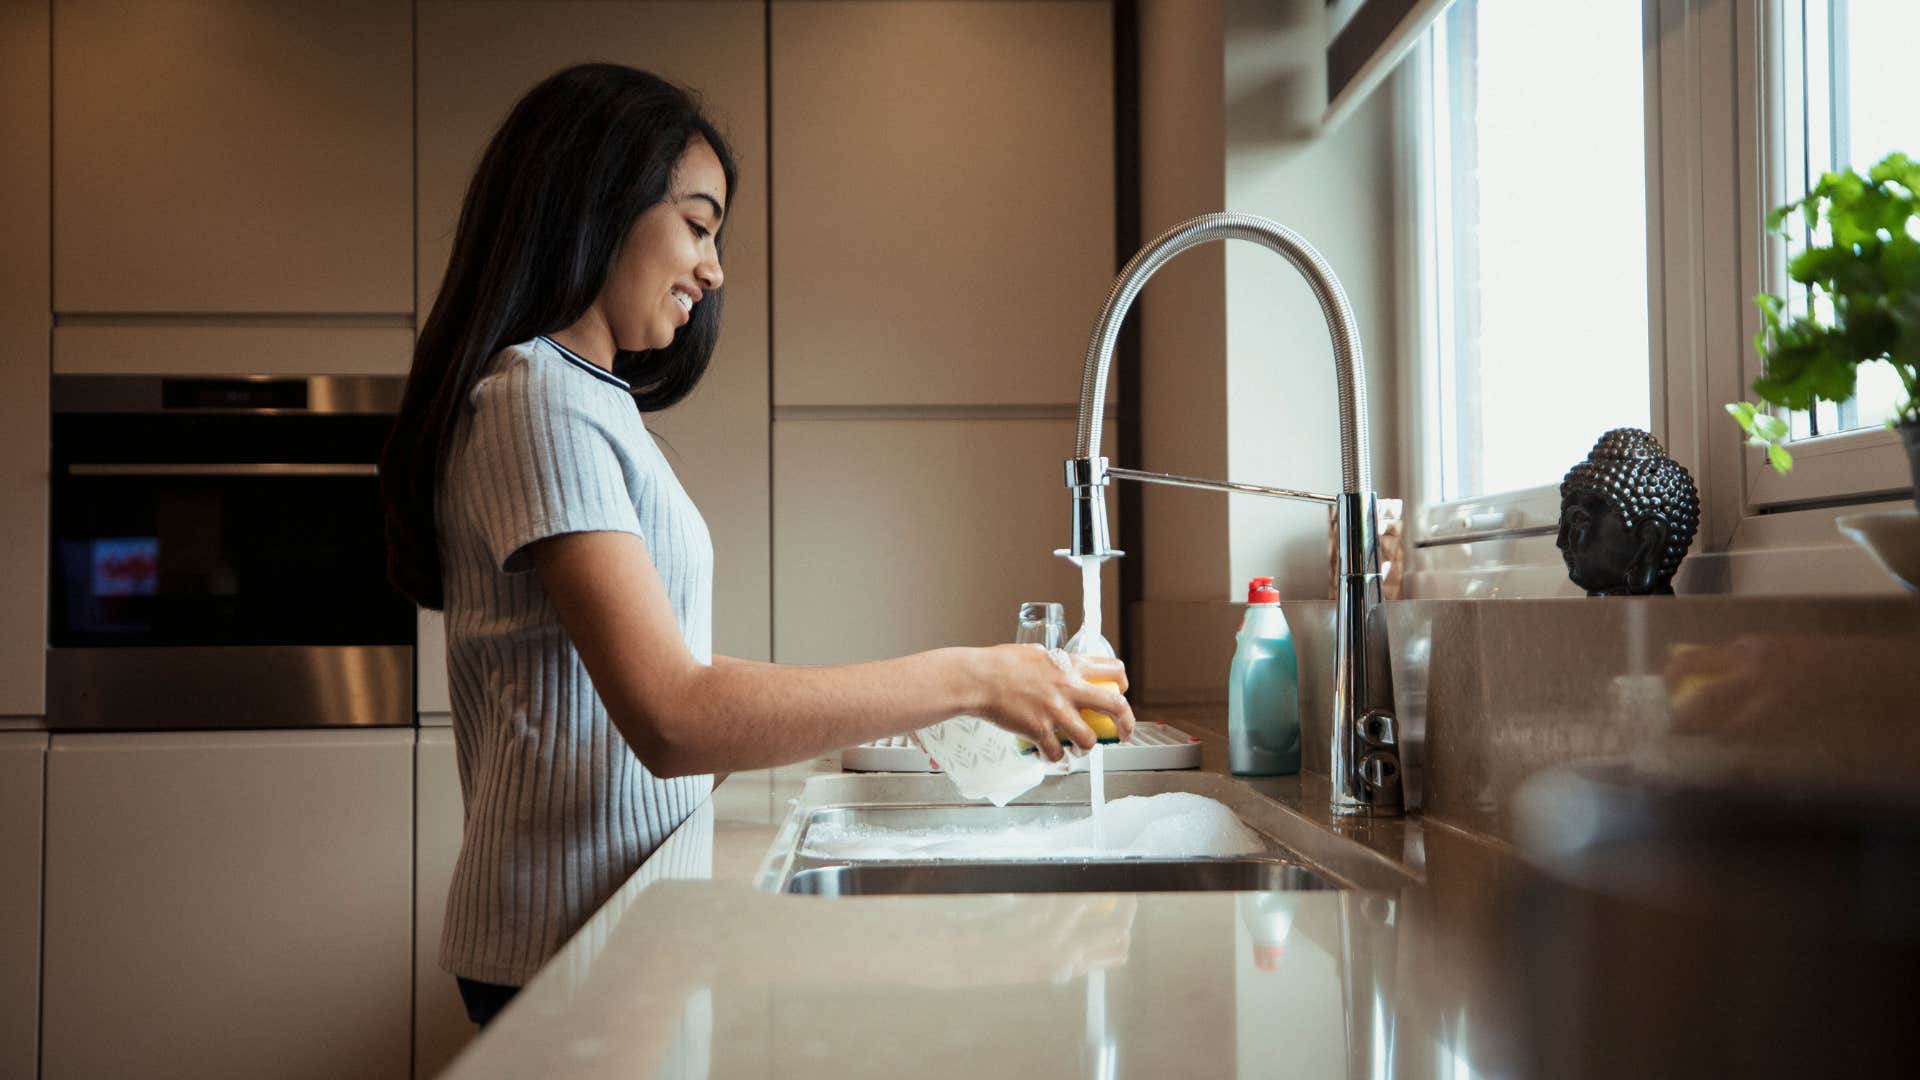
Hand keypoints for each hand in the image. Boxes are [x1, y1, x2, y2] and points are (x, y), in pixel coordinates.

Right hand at [968, 644, 1134, 760]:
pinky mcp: (1039, 731)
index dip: (1122, 683)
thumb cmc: (999, 663)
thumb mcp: (1036, 653)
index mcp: (1070, 666)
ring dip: (1086, 748)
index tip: (1122, 693)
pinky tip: (1047, 754)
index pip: (1112, 669)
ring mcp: (1055, 711)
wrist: (978, 679)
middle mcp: (1069, 688)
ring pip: (1089, 740)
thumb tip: (1060, 667)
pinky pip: (1057, 754)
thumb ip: (1054, 663)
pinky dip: (1054, 758)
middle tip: (1124, 734)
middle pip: (1115, 707)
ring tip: (1078, 749)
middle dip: (1126, 724)